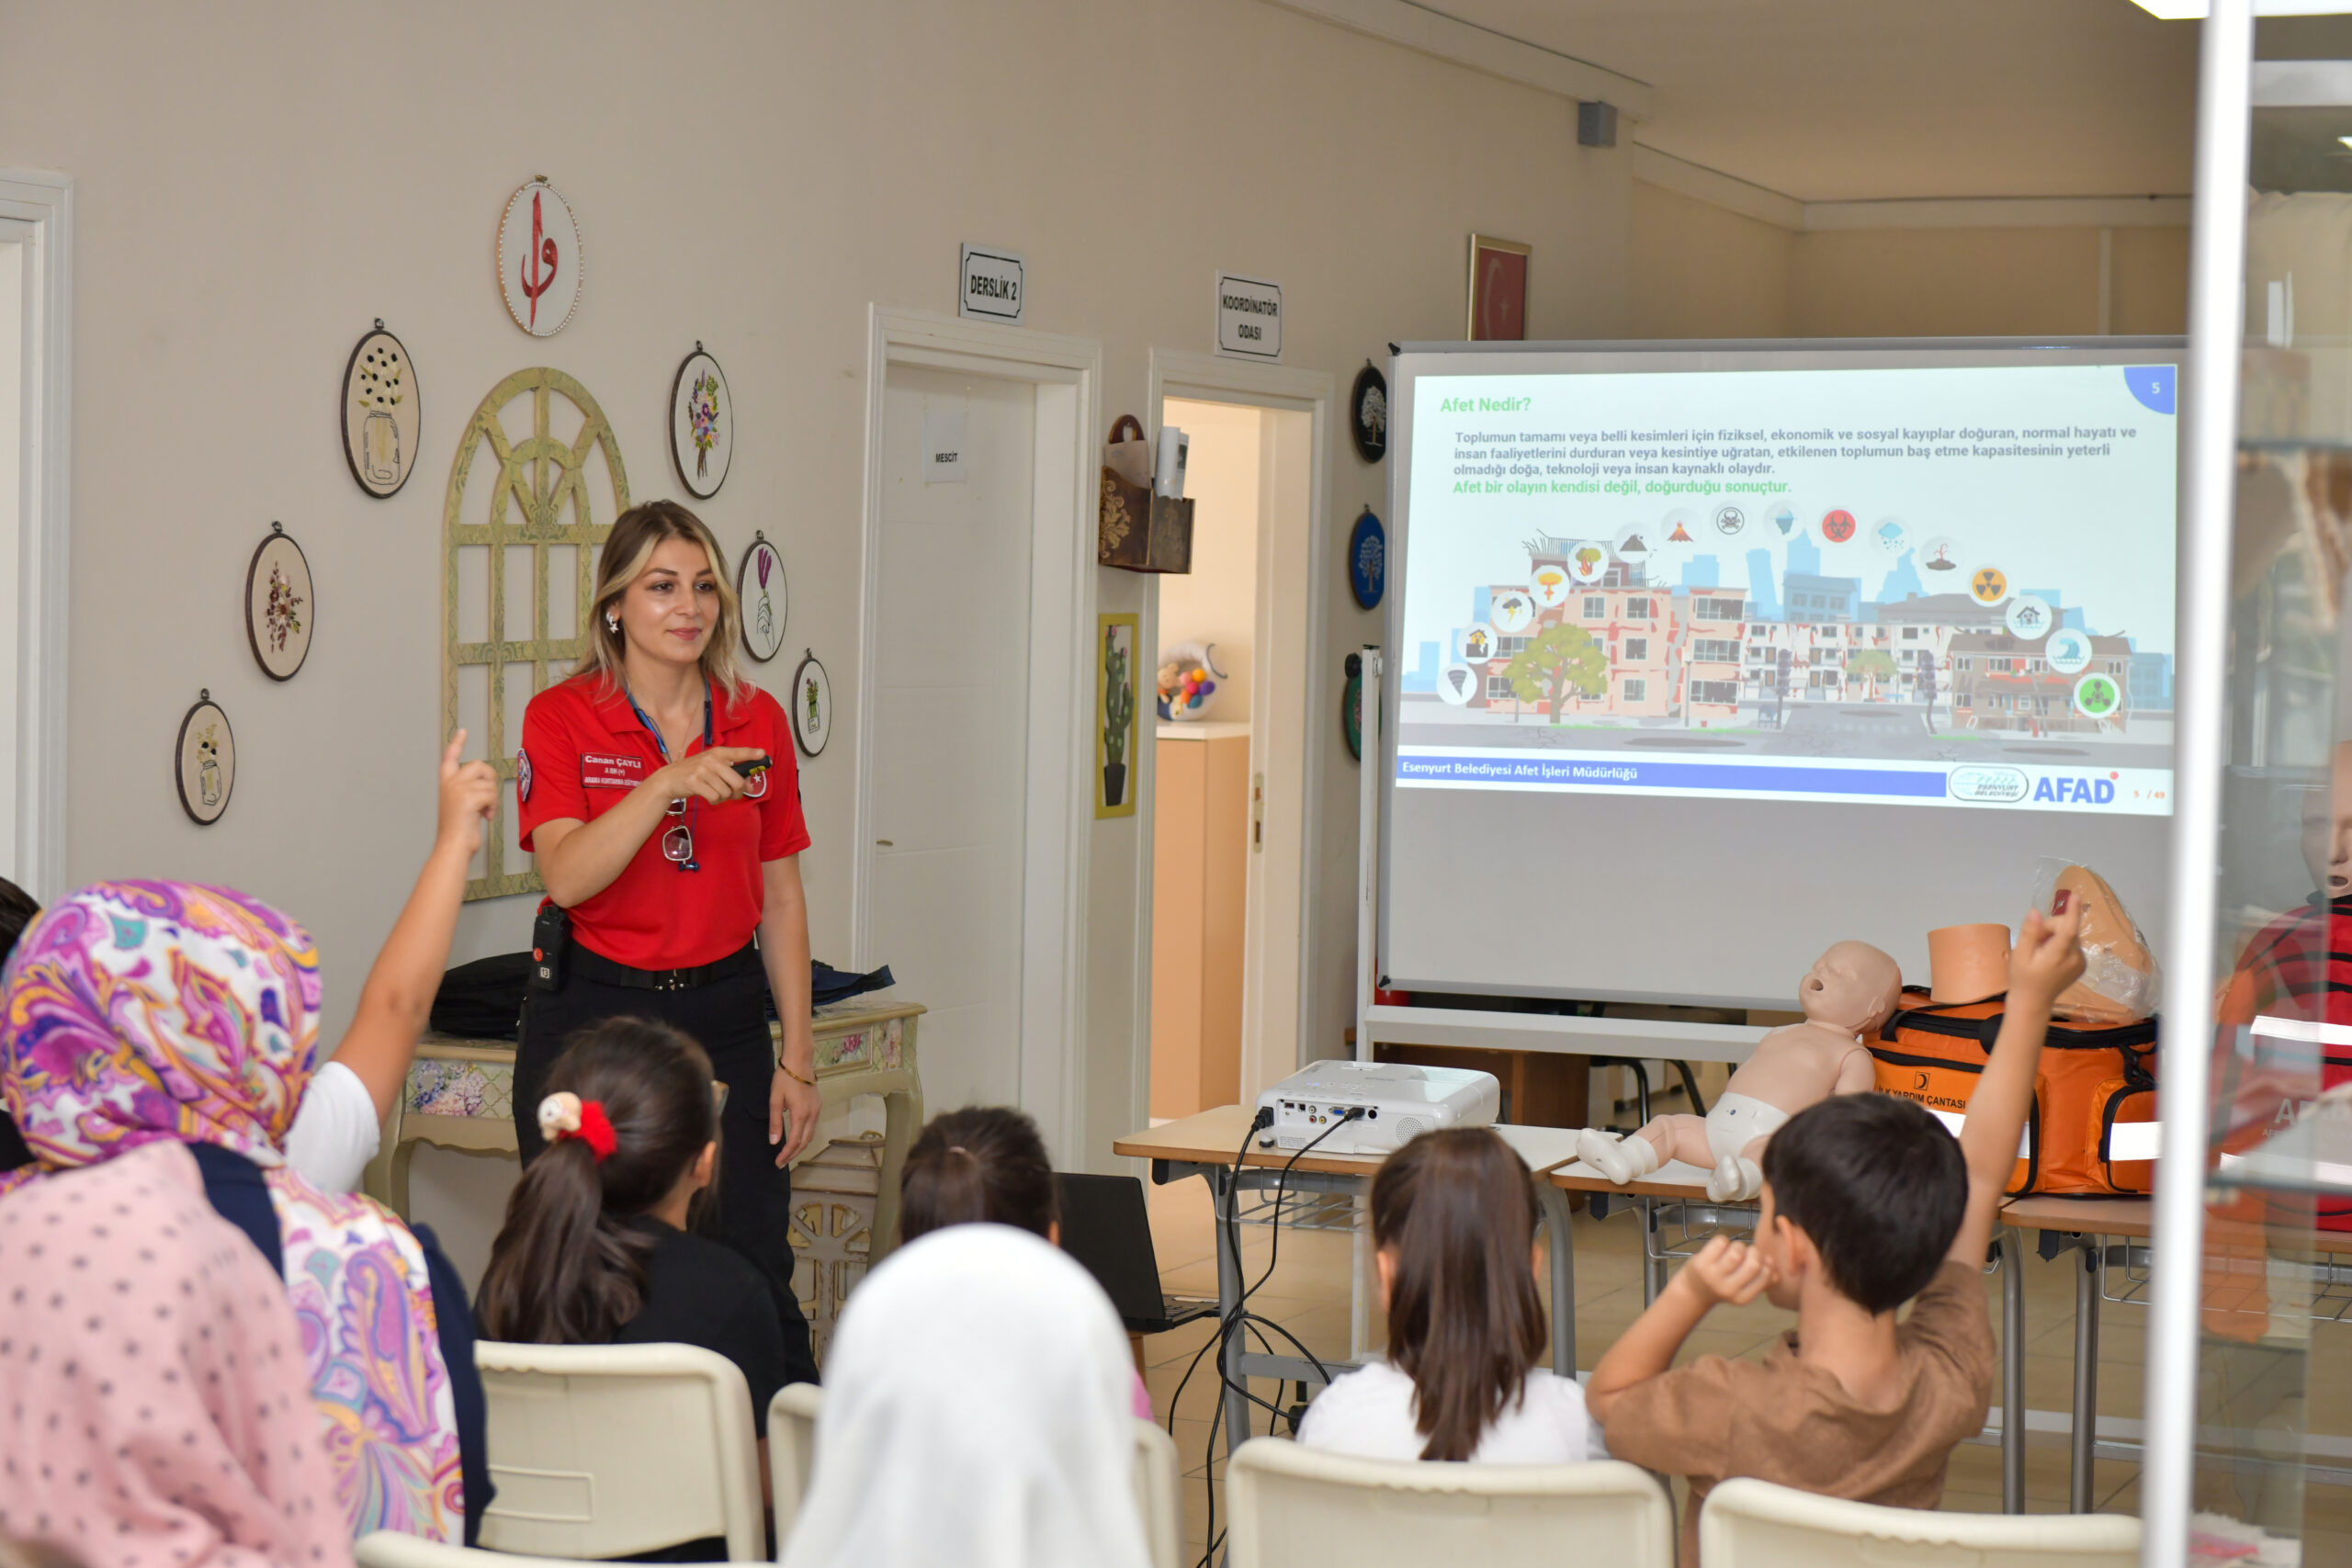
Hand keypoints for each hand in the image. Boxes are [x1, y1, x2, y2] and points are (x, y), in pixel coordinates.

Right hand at [436, 731, 499, 855]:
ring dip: (493, 798)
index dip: (457, 744)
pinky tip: (486, 817)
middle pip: (479, 765)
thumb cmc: (460, 831)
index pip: (450, 758)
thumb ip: (469, 791)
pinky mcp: (467, 797)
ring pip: (488, 782)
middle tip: (490, 798)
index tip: (463, 731)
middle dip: (490, 779)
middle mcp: (449, 783)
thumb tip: (486, 784)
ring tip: (485, 812)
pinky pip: (491, 794)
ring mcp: (457, 789)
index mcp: (446, 783)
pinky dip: (493, 807)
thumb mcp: (462, 805)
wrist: (453, 846)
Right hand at [652, 746, 767, 806]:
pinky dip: (714, 801)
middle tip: (731, 794)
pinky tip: (708, 796)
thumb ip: (730, 773)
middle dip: (737, 792)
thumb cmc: (694, 773)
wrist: (669, 779)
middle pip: (737, 782)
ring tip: (714, 793)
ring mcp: (702, 770)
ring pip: (726, 792)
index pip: (737, 752)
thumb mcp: (710, 766)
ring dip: (723, 797)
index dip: (751, 754)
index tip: (763, 754)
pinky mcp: (695, 782)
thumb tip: (749, 785)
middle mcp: (711, 760)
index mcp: (717, 753)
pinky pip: (715, 798)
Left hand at [770, 1062, 820, 1166]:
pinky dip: (805, 1136)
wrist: (799, 1061)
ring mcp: (817, 1110)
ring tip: (788, 1153)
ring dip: (800, 1146)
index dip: (786, 1154)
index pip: (794, 1141)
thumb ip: (775, 1122)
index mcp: (801, 1114)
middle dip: (793, 1154)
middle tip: (781, 1162)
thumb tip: (774, 1142)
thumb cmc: (784, 1079)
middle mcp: (812, 1115)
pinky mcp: (818, 1105)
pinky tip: (797, 1137)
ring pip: (810, 1135)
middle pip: (805, 1142)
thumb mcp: (775, 1100)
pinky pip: (813, 1126)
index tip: (777, 1162)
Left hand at [1673, 1235, 1771, 1308]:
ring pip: (1736, 1252)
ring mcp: (1713, 1275)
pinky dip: (1723, 1240)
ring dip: (1738, 1246)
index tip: (1764, 1259)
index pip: (1763, 1277)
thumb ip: (1759, 1283)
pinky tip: (1720, 1247)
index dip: (1767, 1264)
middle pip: (1753, 1263)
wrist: (1692, 1291)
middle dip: (1754, 1252)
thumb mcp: (1742, 1290)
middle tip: (1748, 1252)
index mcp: (1742, 1298)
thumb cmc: (1722, 1287)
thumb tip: (1777, 1273)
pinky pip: (1720, 1242)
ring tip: (1733, 1250)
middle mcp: (1728, 1289)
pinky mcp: (1701, 1263)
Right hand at [2009, 902, 2086, 1009]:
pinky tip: (2049, 955)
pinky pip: (2072, 942)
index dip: (2072, 912)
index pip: (2068, 930)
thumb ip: (2029, 933)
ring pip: (2069, 934)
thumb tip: (2035, 912)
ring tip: (2040, 951)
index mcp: (2058, 956)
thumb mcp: (2020, 955)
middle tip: (2034, 942)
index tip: (2075, 896)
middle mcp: (2075, 957)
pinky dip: (2060, 943)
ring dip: (2054, 935)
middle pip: (2066, 928)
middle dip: (2049, 928)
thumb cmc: (2022, 978)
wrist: (2034, 1001)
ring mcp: (2081, 961)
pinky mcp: (2082, 963)